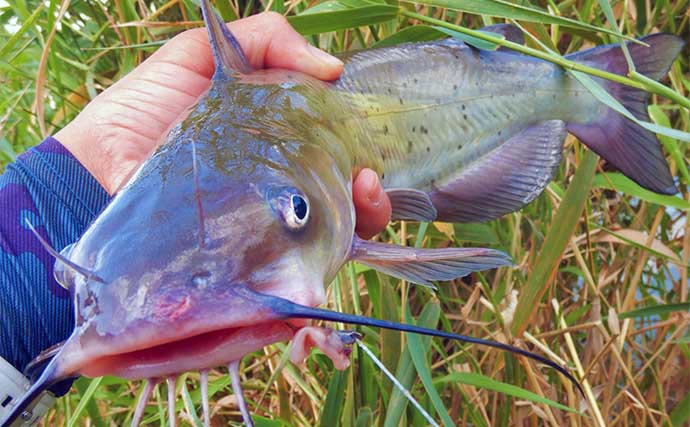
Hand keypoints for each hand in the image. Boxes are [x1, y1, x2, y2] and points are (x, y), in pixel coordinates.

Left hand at [54, 12, 389, 238]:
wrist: (97, 174)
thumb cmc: (142, 115)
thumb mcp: (199, 57)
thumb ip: (265, 41)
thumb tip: (335, 67)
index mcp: (275, 140)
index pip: (334, 142)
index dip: (359, 137)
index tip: (367, 129)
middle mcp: (280, 185)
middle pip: (345, 189)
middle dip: (370, 183)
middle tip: (367, 174)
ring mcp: (271, 227)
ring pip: (340, 228)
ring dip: (367, 211)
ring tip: (365, 191)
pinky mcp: (258, 261)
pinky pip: (308, 264)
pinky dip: (339, 250)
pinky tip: (348, 229)